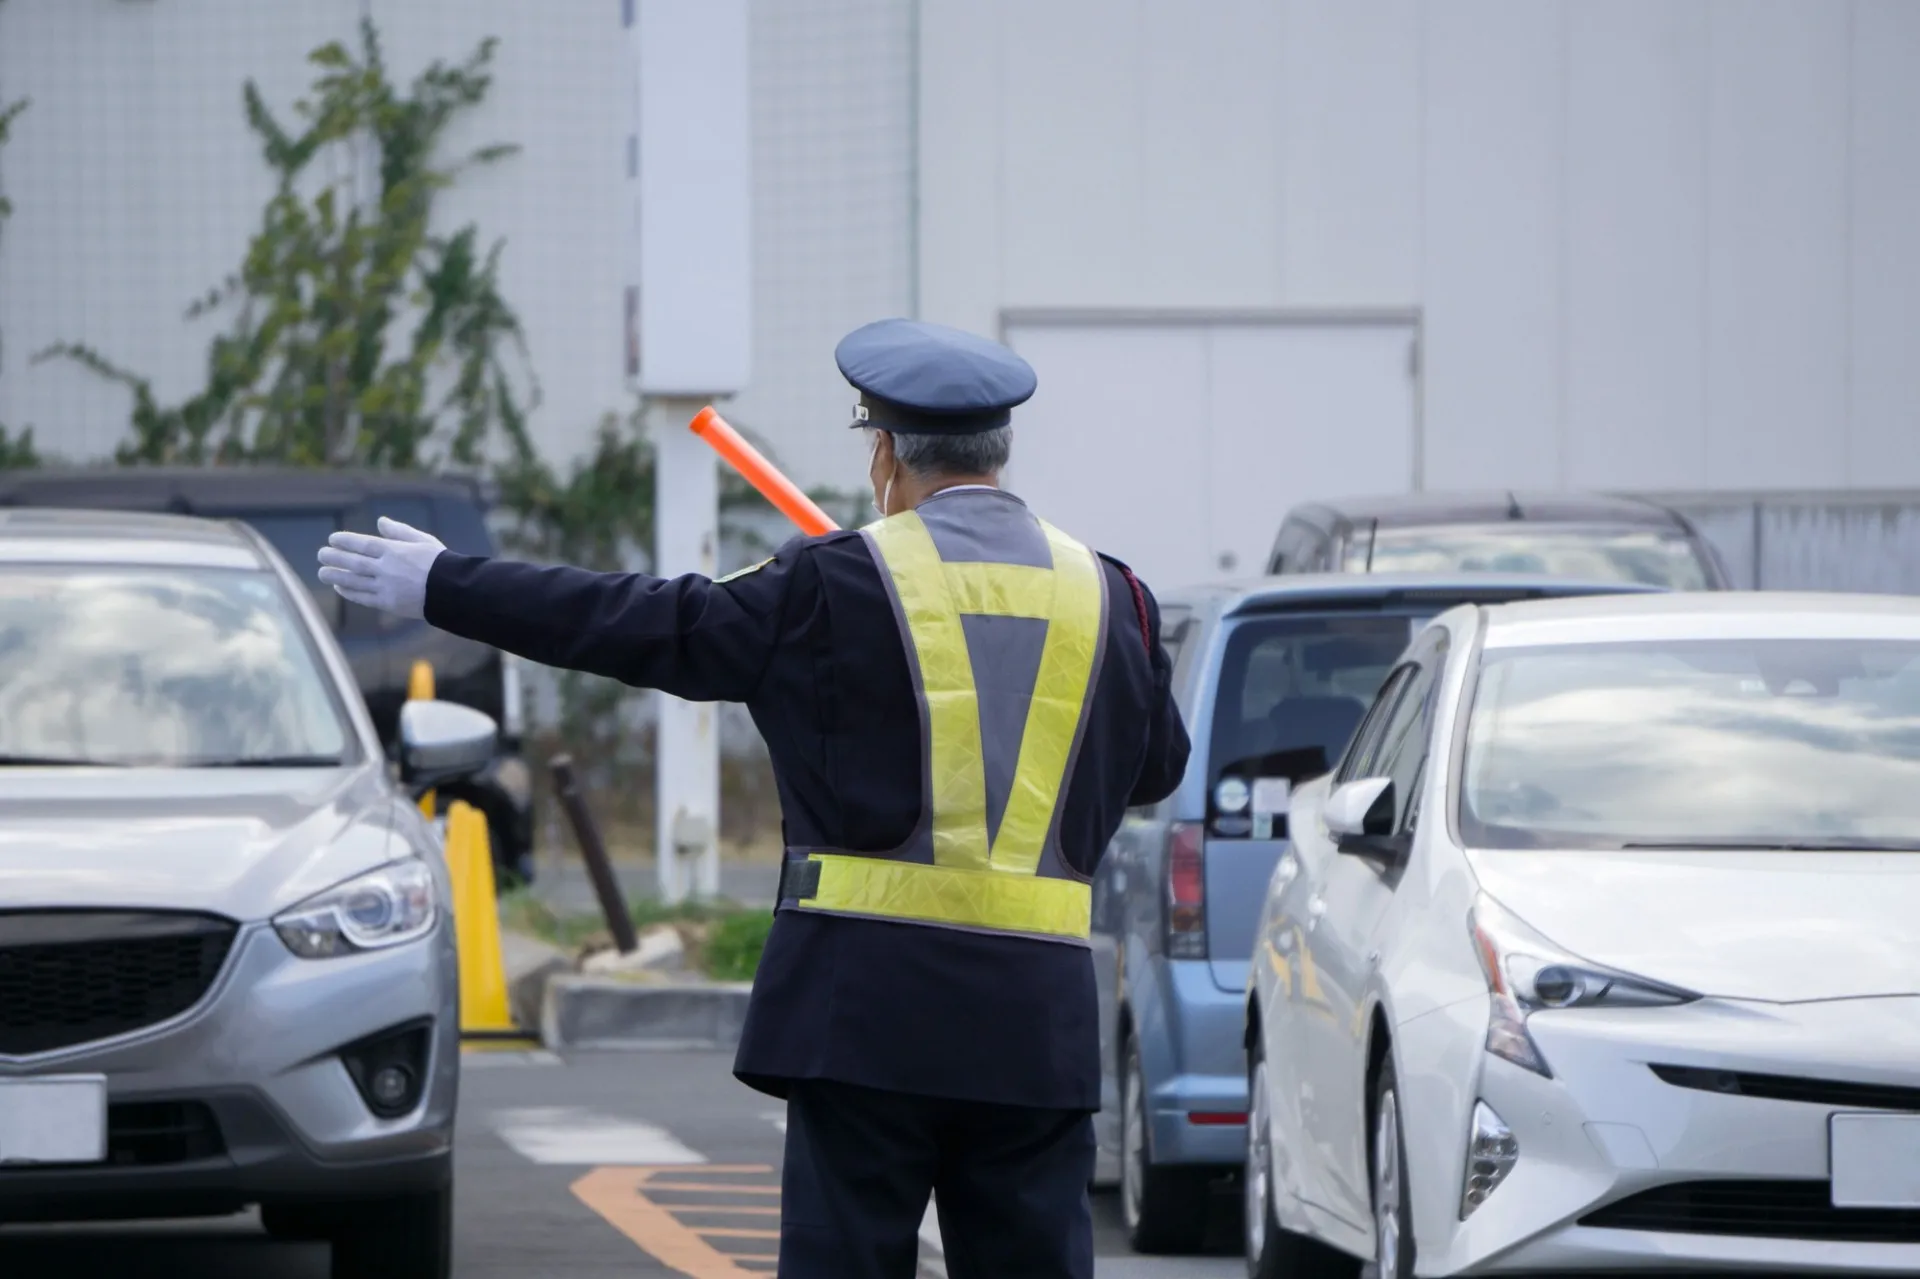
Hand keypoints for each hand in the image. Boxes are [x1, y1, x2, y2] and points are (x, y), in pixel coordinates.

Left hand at [316, 517, 445, 619]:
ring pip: (354, 581)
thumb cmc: (440, 562)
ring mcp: (386, 587)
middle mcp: (386, 568)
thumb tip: (380, 521)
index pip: (363, 544)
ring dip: (336, 576)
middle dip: (335, 557)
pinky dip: (349, 592)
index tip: (332, 539)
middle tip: (321, 554)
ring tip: (322, 572)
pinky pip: (363, 597)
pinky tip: (339, 588)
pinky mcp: (388, 603)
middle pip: (353, 562)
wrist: (453, 590)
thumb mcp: (423, 540)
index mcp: (395, 551)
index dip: (345, 541)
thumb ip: (399, 531)